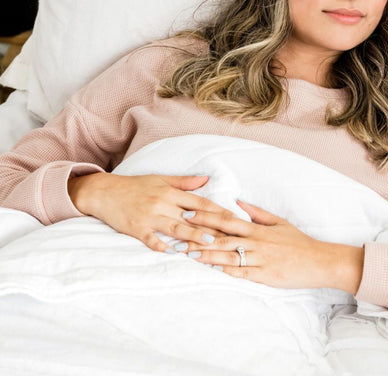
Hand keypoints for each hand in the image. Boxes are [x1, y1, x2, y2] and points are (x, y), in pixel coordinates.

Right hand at [67, 171, 228, 252]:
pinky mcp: (136, 229)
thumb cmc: (135, 185)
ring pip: (175, 228)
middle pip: (192, 217)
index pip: (199, 202)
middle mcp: (162, 203)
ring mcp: (149, 217)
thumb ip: (184, 182)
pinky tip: (175, 254)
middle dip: (212, 226)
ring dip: (193, 236)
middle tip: (230, 235)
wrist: (104, 192)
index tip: (234, 218)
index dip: (218, 210)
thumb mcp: (160, 180)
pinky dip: (163, 247)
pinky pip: (152, 240)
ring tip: (209, 243)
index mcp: (170, 192)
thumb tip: (206, 180)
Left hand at [181, 199, 364, 293]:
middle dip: (198, 236)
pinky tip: (211, 269)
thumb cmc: (298, 242)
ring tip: (186, 253)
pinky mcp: (265, 276)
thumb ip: (257, 212)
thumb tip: (238, 201)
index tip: (188, 212)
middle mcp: (256, 242)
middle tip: (177, 235)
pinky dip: (226, 270)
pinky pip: (242, 272)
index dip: (206, 216)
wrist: (319, 261)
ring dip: (206, 254)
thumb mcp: (279, 222)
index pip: (227, 220)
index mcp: (258, 229)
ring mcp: (260, 259)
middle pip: (222, 237)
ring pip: (228, 255)